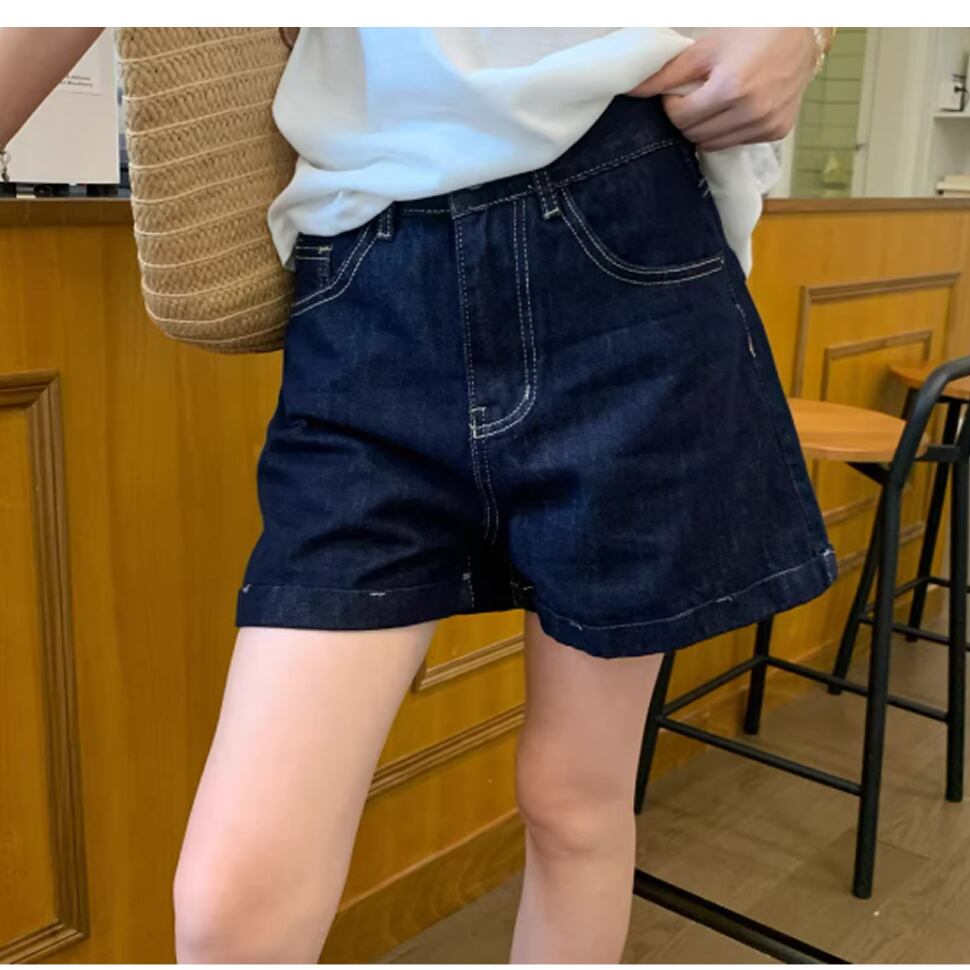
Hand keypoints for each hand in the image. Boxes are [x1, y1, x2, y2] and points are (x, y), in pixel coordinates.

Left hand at [626, 28, 819, 150]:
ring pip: (713, 144)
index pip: (680, 118)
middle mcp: (752, 112)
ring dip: (706, 126)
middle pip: (694, 135)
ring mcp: (767, 125)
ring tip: (716, 99)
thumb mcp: (705, 46)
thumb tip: (631, 91)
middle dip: (688, 116)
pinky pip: (737, 142)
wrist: (802, 28)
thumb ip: (666, 73)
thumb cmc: (751, 29)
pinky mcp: (777, 131)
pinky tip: (737, 106)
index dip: (673, 103)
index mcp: (732, 89)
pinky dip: (729, 129)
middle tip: (698, 92)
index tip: (680, 88)